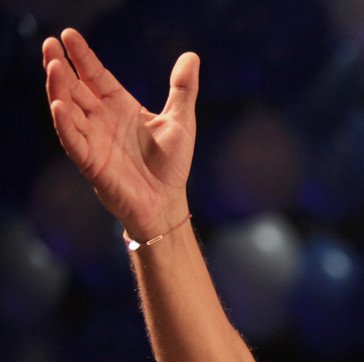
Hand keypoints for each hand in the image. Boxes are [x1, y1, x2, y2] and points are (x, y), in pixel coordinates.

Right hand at [42, 28, 198, 239]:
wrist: (167, 202)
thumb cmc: (170, 165)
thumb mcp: (181, 121)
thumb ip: (183, 89)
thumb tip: (192, 56)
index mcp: (119, 106)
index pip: (96, 75)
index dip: (82, 56)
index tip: (68, 35)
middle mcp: (101, 120)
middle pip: (75, 88)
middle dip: (61, 66)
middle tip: (50, 44)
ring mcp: (93, 139)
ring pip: (68, 110)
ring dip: (59, 89)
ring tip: (53, 66)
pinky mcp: (91, 162)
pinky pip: (73, 141)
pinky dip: (65, 124)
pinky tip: (59, 107)